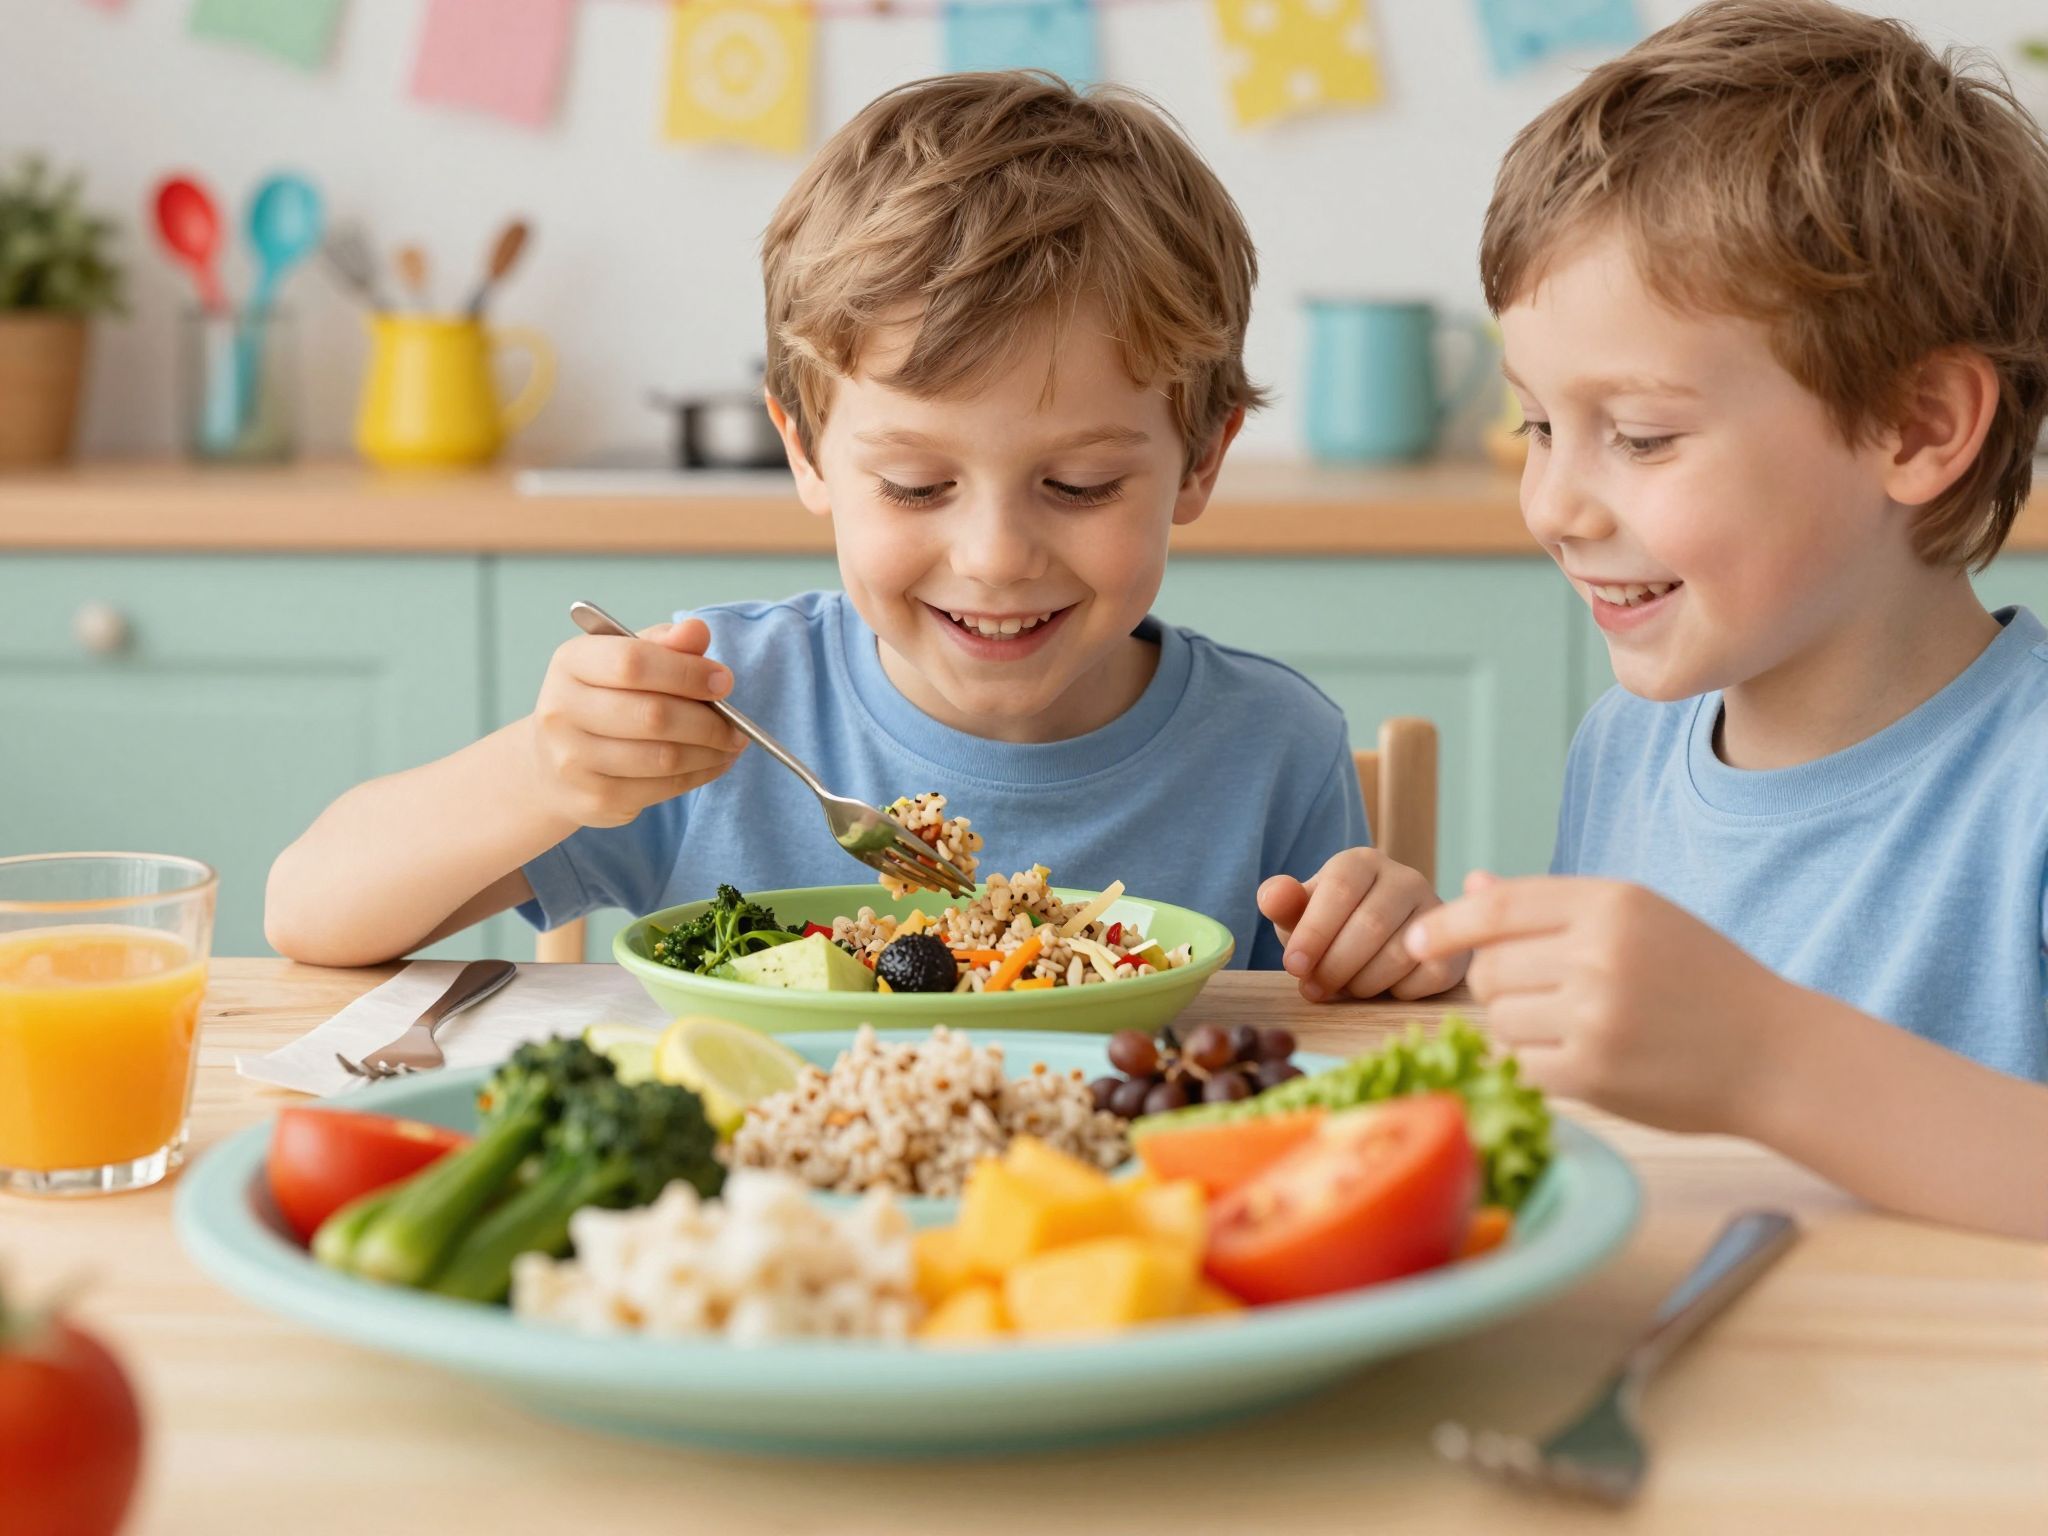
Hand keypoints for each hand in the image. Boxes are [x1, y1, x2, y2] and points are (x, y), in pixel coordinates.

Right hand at [527, 618, 747, 828]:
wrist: (553, 766)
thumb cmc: (603, 700)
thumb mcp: (625, 659)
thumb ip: (665, 643)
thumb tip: (697, 631)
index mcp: (571, 663)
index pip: (634, 661)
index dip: (687, 672)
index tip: (725, 681)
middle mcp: (562, 711)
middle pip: (653, 715)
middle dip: (708, 721)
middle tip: (738, 724)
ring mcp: (573, 761)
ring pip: (664, 757)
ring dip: (710, 752)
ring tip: (732, 743)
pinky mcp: (594, 799)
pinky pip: (662, 788)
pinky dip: (699, 775)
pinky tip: (714, 763)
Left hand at [1256, 848, 1465, 1001]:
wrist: (1382, 945)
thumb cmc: (1333, 927)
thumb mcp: (1300, 914)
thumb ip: (1283, 904)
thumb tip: (1271, 896)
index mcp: (1362, 862)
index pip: (1339, 889)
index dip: (1314, 931)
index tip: (1294, 966)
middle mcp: (1405, 878)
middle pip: (1370, 924)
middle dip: (1335, 966)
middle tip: (1314, 989)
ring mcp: (1435, 911)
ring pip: (1400, 953)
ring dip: (1363, 982)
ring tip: (1346, 988)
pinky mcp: (1457, 946)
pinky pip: (1428, 974)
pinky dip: (1398, 991)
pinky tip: (1384, 989)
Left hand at [1405, 873, 1783, 1132]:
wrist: (1777, 1055)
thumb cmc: (1701, 982)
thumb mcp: (1638, 920)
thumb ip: (1551, 905)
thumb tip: (1470, 885)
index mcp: (1612, 903)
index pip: (1497, 907)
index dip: (1445, 924)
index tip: (1416, 941)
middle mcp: (1601, 952)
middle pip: (1488, 968)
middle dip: (1496, 985)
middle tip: (1538, 997)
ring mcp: (1597, 1015)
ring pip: (1497, 1019)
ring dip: (1514, 1028)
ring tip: (1566, 1028)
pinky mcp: (1594, 1073)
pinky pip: (1520, 1065)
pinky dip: (1531, 1067)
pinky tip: (1569, 1061)